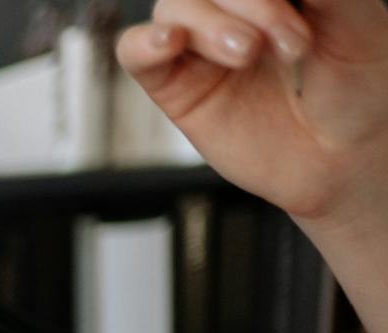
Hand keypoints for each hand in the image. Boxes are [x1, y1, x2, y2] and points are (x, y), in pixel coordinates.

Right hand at [118, 0, 387, 225]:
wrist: (345, 157)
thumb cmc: (358, 89)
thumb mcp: (359, 23)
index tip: (307, 8)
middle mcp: (234, 8)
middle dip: (253, 4)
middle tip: (294, 44)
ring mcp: (200, 45)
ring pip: (174, 8)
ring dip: (211, 25)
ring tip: (249, 54)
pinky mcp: (175, 87)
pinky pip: (133, 51)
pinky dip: (145, 42)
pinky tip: (169, 42)